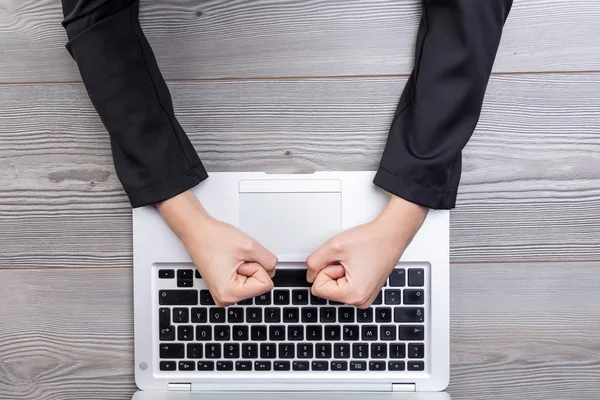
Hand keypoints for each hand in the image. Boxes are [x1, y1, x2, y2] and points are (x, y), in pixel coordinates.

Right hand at [157, 190, 277, 306]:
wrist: (196, 231)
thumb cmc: (212, 238)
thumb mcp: (250, 246)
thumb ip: (269, 260)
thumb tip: (273, 268)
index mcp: (229, 294)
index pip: (266, 284)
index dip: (258, 267)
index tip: (241, 260)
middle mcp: (225, 299)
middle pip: (259, 285)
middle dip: (252, 267)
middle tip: (234, 258)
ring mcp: (224, 294)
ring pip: (253, 282)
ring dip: (247, 267)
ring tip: (230, 259)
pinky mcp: (224, 287)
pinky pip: (245, 279)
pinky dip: (242, 268)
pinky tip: (229, 261)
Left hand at [306, 195, 427, 307]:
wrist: (392, 234)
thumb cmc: (372, 240)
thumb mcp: (334, 246)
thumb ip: (314, 262)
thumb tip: (310, 275)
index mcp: (353, 295)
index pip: (318, 289)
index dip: (325, 270)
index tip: (341, 262)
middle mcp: (360, 301)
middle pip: (327, 288)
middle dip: (333, 270)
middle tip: (349, 260)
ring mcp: (364, 297)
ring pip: (334, 286)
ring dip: (339, 271)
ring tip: (355, 261)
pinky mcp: (365, 291)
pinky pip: (344, 284)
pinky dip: (346, 272)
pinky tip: (358, 263)